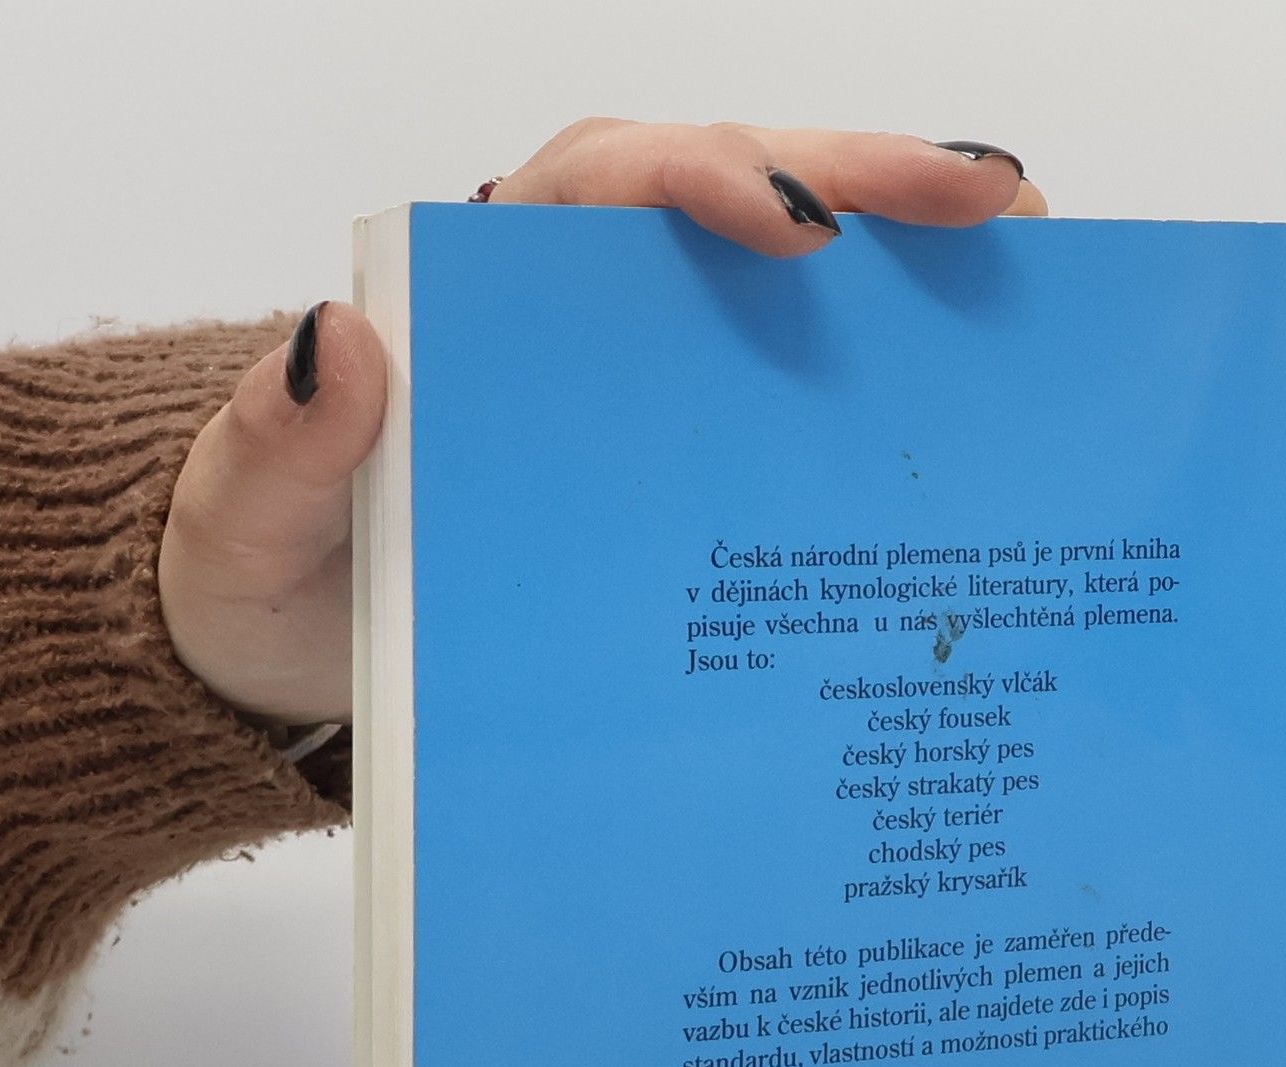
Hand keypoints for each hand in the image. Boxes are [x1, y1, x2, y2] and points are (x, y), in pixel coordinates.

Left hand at [160, 122, 1045, 725]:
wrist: (303, 670)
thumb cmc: (272, 580)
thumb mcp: (252, 524)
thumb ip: (282, 446)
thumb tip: (348, 343)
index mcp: (487, 294)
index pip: (611, 184)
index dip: (710, 178)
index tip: (798, 226)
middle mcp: (586, 316)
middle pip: (740, 199)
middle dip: (867, 182)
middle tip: (993, 203)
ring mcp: (651, 391)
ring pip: (793, 293)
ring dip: (910, 274)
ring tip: (1033, 265)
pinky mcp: (688, 471)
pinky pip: (798, 407)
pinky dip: (886, 396)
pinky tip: (973, 414)